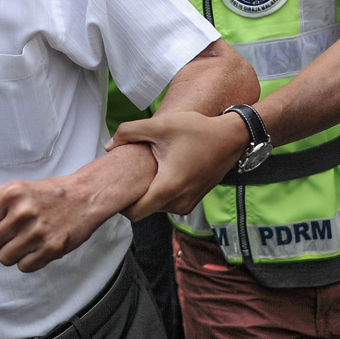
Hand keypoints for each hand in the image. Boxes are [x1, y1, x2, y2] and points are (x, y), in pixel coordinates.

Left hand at [0, 144, 156, 271]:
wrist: (85, 196)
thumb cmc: (51, 194)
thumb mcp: (21, 188)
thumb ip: (1, 206)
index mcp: (11, 193)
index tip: (1, 223)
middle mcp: (22, 212)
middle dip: (1, 240)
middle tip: (15, 233)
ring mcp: (36, 231)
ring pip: (5, 257)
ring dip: (13, 253)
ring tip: (25, 242)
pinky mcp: (50, 248)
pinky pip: (24, 266)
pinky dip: (28, 261)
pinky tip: (36, 248)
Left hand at [106, 111, 249, 218]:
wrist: (231, 137)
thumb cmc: (197, 130)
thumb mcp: (159, 126)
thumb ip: (129, 132)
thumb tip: (109, 146)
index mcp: (168, 188)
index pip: (134, 213)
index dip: (121, 202)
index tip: (116, 186)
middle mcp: (179, 202)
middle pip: (144, 209)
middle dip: (134, 194)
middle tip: (128, 172)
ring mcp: (188, 203)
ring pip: (157, 206)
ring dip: (149, 191)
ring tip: (146, 169)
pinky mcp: (194, 200)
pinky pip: (169, 202)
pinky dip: (161, 191)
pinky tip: (160, 171)